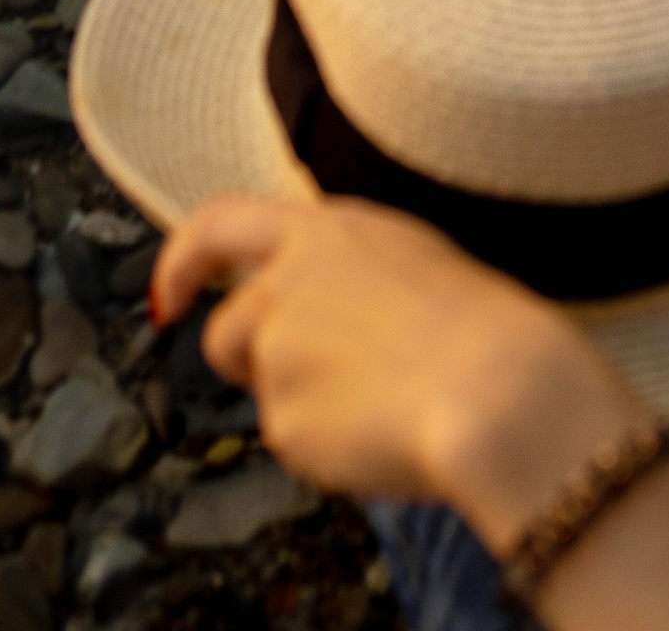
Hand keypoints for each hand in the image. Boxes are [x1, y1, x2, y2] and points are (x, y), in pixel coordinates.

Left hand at [151, 194, 641, 524]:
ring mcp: (279, 350)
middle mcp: (289, 281)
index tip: (168, 295)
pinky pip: (293, 440)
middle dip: (246, 360)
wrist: (501, 390)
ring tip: (378, 404)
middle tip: (302, 383)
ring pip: (264, 387)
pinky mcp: (282, 419)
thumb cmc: (484, 327)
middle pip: (229, 326)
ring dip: (298, 399)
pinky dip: (326, 446)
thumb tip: (326, 305)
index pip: (220, 222)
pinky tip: (381, 436)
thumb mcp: (413, 258)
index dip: (181, 260)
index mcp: (329, 231)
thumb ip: (349, 270)